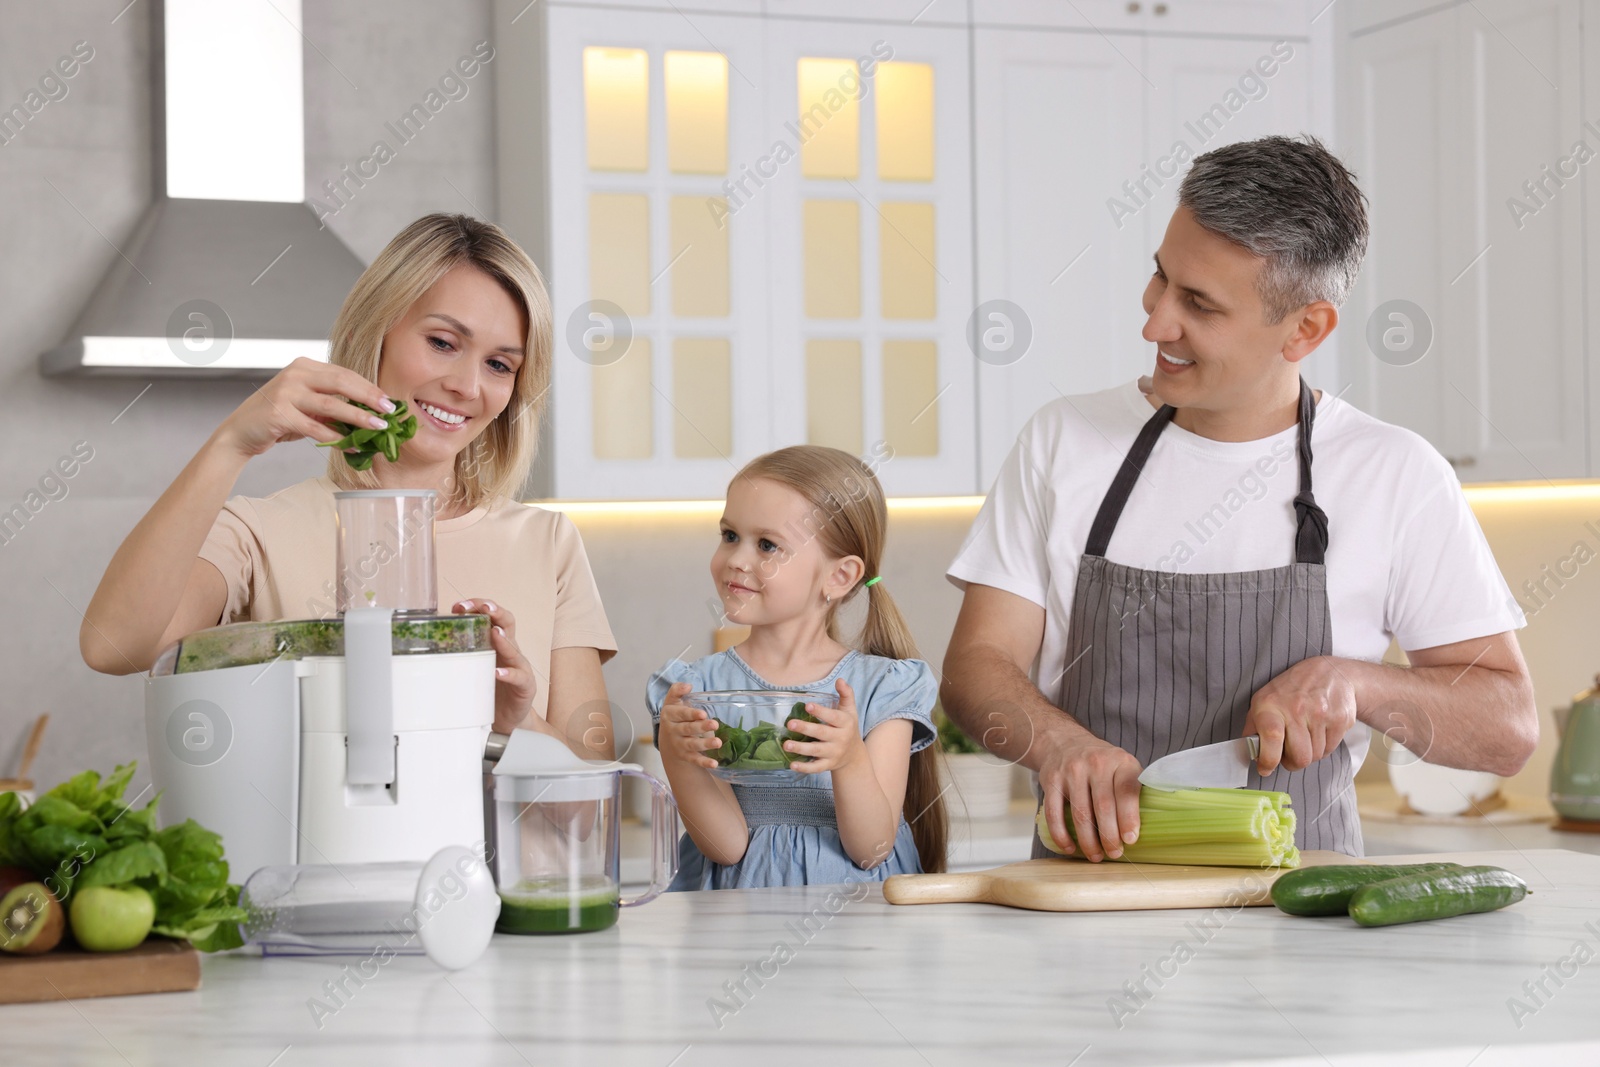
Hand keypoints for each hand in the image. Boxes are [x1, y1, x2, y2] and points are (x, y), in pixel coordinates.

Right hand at [213, 356, 396, 459]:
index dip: (369, 387)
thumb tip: (371, 416)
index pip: (344, 373)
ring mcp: (286, 393)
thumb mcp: (307, 406)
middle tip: (389, 410)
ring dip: (358, 418)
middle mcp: (295, 375)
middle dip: (369, 397)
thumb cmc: (278, 418)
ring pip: (331, 405)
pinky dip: (337, 439)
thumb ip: (332, 406)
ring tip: (378, 428)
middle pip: (341, 383)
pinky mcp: (280, 415)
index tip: (389, 401)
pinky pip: (316, 428)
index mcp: (305, 366)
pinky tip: (352, 447)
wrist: (240, 432)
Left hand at [453, 598, 537, 734]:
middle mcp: (510, 651)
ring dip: (504, 639)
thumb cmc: (490, 690)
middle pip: (508, 623)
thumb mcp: (474, 668)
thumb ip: (460, 654)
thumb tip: (430, 644)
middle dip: (496, 611)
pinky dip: (508, 674)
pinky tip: (498, 673)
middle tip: (483, 607)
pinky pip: (519, 677)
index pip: (491, 616)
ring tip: (494, 633)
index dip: (478, 606)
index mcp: (497, 643)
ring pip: (515, 648)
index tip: (460, 606)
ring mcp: (520, 667)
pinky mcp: (525, 686)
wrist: (507, 718)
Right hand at [659, 681, 721, 769]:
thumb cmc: (675, 716)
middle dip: (701, 727)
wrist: (667, 741)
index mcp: (669, 715)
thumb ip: (677, 690)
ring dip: (705, 744)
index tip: (703, 713)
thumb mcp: (673, 701)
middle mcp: (672, 731)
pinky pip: (695, 760)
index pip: (680, 714)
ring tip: (718, 743)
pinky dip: (704, 762)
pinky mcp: (686, 756)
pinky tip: (714, 763)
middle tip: (714, 724)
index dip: (691, 714)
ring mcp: (679, 745)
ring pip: (692, 745)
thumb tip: (687, 685)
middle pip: (687, 729)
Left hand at [783, 679, 867, 774]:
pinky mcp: (828, 765)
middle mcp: (840, 739)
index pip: (833, 717)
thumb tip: (840, 680)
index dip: (821, 712)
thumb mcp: (850, 710)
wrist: (854, 754)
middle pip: (822, 734)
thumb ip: (846, 694)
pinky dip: (804, 767)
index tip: (807, 706)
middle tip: (790, 724)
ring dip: (801, 749)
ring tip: (786, 744)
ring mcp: (834, 753)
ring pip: (816, 751)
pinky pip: (816, 768)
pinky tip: (792, 764)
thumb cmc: (847, 727)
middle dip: (806, 729)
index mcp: (845, 723)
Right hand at [1037, 728, 1142, 861]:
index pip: (1127, 791)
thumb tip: (1145, 829)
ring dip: (1088, 840)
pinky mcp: (1051, 780)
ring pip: (1080, 813)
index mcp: (1120, 761)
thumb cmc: (1101, 763)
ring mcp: (1071, 771)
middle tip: (1114, 853)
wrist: (1065, 743)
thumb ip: (1132, 790)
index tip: (1130, 840)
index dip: (1129, 818)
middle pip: (1104, 806)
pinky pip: (1054, 813)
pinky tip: (1069, 847)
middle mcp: (1096, 763)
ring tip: (1095, 855)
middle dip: (1110, 836)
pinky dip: (1061, 834)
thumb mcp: (1122, 766)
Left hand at [1244, 655, 1357, 774]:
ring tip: (1305, 736)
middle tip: (1289, 752)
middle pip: (1300, 757)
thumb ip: (1253, 728)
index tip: (1265, 768)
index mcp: (1271, 705)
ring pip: (1315, 756)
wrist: (1330, 672)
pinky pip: (1330, 750)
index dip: (1268, 759)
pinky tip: (1318, 731)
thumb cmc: (1291, 690)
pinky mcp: (1340, 719)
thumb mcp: (1264, 700)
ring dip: (1309, 753)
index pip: (1271, 737)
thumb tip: (1250, 754)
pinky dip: (1323, 747)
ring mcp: (1320, 713)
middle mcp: (1296, 708)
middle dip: (1293, 761)